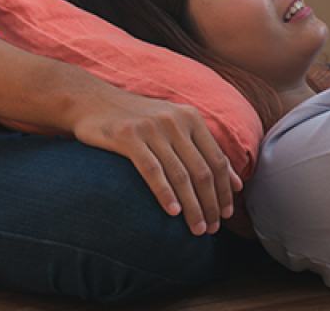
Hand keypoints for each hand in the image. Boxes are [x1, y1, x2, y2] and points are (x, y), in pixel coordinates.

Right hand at [67, 85, 237, 235]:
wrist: (92, 101)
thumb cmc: (137, 119)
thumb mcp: (174, 125)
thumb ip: (204, 150)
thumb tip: (237, 183)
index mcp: (191, 118)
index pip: (217, 159)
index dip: (225, 189)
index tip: (227, 214)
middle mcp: (175, 121)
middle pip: (202, 170)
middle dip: (211, 203)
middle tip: (212, 229)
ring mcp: (152, 128)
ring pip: (181, 174)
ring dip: (192, 206)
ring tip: (197, 229)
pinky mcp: (128, 137)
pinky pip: (152, 170)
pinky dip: (165, 193)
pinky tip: (173, 212)